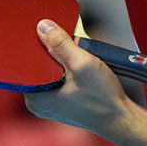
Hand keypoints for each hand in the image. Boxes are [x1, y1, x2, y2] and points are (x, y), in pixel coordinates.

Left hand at [24, 19, 134, 136]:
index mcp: (35, 97)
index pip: (25, 63)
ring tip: (74, 53)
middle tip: (64, 39)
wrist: (121, 119)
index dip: (35, 44)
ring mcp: (49, 103)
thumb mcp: (82, 64)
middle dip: (50, 50)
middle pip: (37, 66)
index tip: (45, 31)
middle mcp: (38, 102)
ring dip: (60, 58)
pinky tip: (77, 63)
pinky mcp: (61, 101)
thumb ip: (60, 44)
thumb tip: (43, 26)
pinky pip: (57, 78)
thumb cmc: (103, 99)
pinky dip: (66, 68)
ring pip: (48, 70)